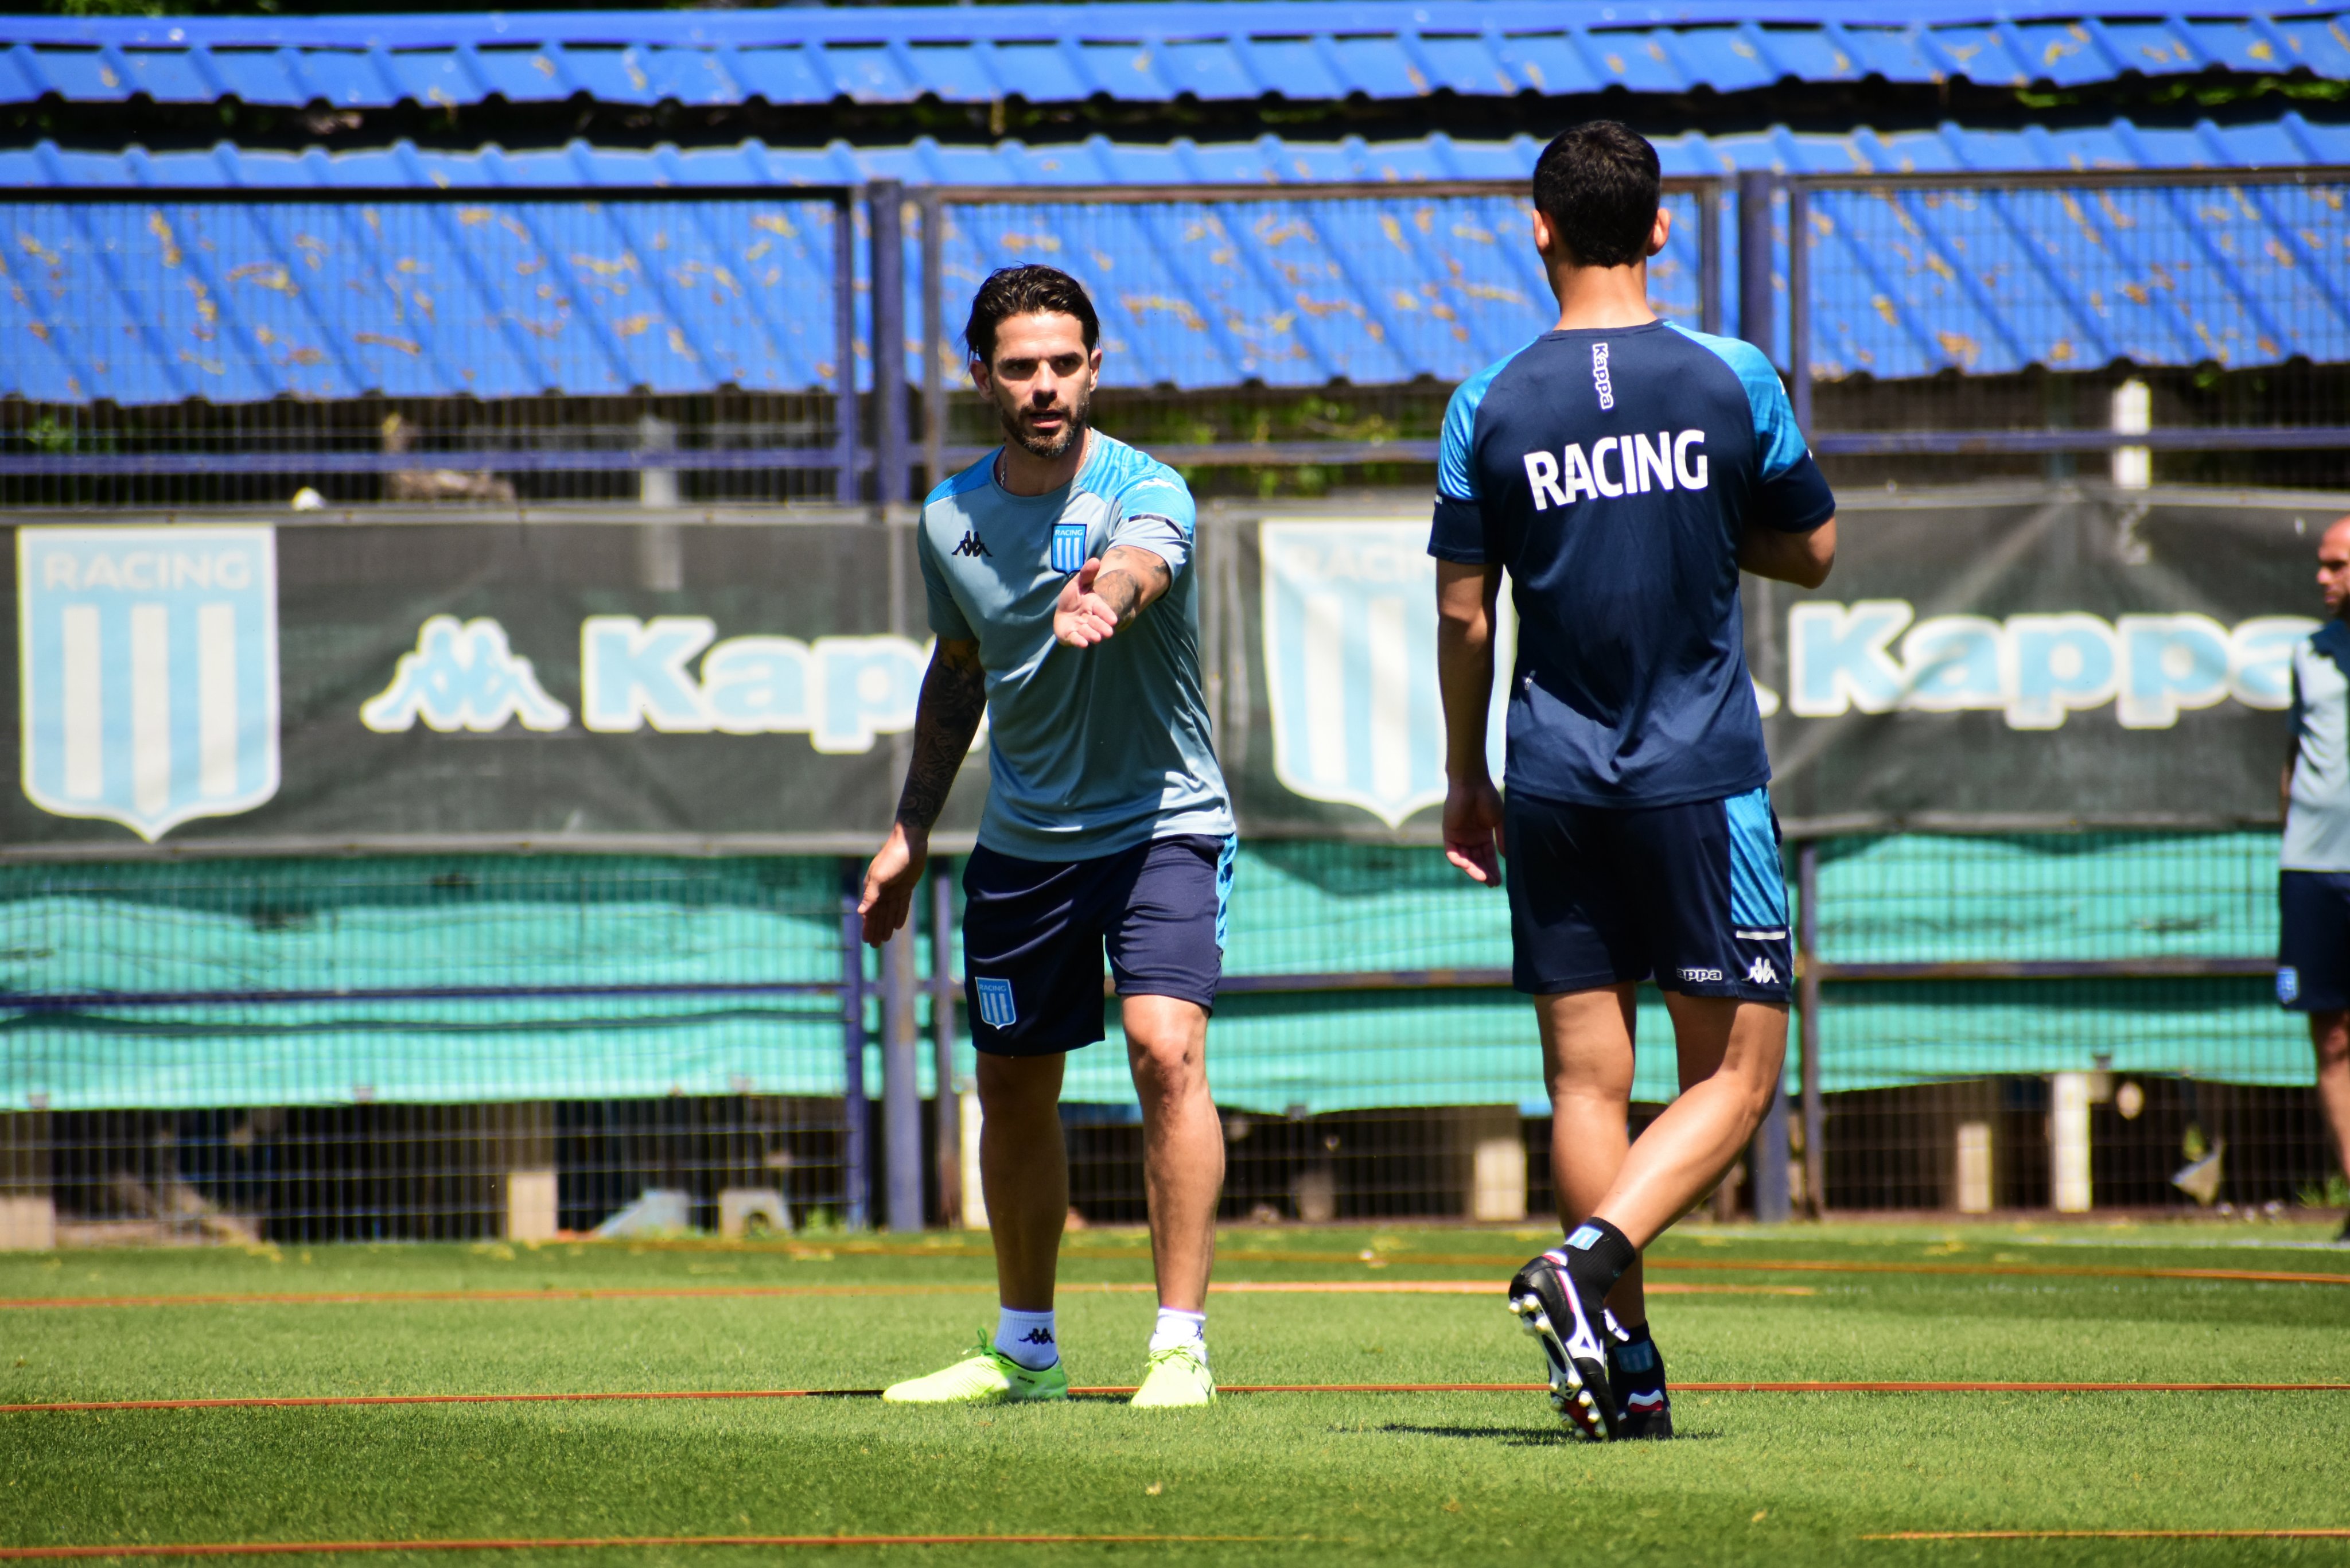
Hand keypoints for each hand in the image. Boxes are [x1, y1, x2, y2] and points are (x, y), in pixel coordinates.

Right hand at [858, 821, 927, 945]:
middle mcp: (882, 890)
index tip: (867, 941)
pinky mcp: (907, 886)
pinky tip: (898, 926)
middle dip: (877, 929)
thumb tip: (861, 912)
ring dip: (887, 925)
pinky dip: (900, 914)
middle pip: (879, 914)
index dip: (868, 927)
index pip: (869, 912)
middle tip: (876, 946)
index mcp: (872, 888)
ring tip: (886, 939)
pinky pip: (902, 904)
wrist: (910, 842)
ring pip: (890, 911)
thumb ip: (871, 895)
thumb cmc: (892, 857)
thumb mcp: (880, 877)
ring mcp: (894, 889)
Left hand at [1053, 558, 1120, 647]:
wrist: (1065, 611)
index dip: (1107, 614)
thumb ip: (1087, 573)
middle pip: (1096, 622)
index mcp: (1093, 604)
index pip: (1101, 609)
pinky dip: (1079, 641)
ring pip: (1088, 631)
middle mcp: (1089, 617)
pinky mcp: (1071, 636)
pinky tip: (1083, 644)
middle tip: (1109, 633)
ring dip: (1092, 635)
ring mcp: (1081, 627)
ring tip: (1097, 639)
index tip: (1114, 620)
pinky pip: (1075, 638)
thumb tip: (1095, 560)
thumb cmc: (1074, 597)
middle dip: (1102, 627)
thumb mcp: (1079, 583)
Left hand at [1443, 775, 1504, 886]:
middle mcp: (1471, 839)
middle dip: (1484, 873)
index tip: (1499, 881)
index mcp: (1483, 836)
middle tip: (1492, 883)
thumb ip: (1502, 839)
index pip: (1488, 857)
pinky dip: (1458, 860)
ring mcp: (1459, 837)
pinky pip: (1452, 852)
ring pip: (1465, 860)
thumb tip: (1506, 858)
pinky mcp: (1449, 834)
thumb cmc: (1487, 799)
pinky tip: (1467, 866)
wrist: (1472, 784)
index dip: (1493, 869)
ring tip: (1483, 878)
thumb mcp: (1499, 821)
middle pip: (1477, 861)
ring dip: (1473, 870)